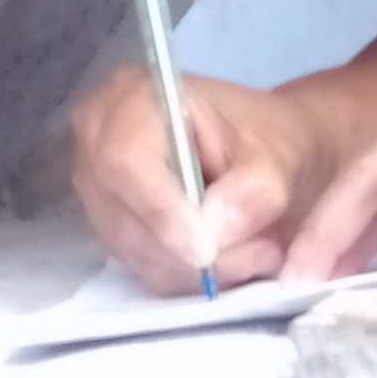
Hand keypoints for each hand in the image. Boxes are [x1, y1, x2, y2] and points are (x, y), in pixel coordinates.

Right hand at [69, 67, 321, 292]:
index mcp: (132, 99)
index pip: (124, 162)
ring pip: (138, 253)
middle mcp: (98, 143)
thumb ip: (254, 191)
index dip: (160, 212)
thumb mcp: (278, 155)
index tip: (206, 251)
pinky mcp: (113, 230)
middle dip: (193, 252)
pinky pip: (146, 271)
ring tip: (262, 252)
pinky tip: (236, 260)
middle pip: (125, 217)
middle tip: (265, 253)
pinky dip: (195, 278)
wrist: (265, 151)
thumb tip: (213, 233)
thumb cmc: (267, 139)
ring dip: (203, 270)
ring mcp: (99, 190)